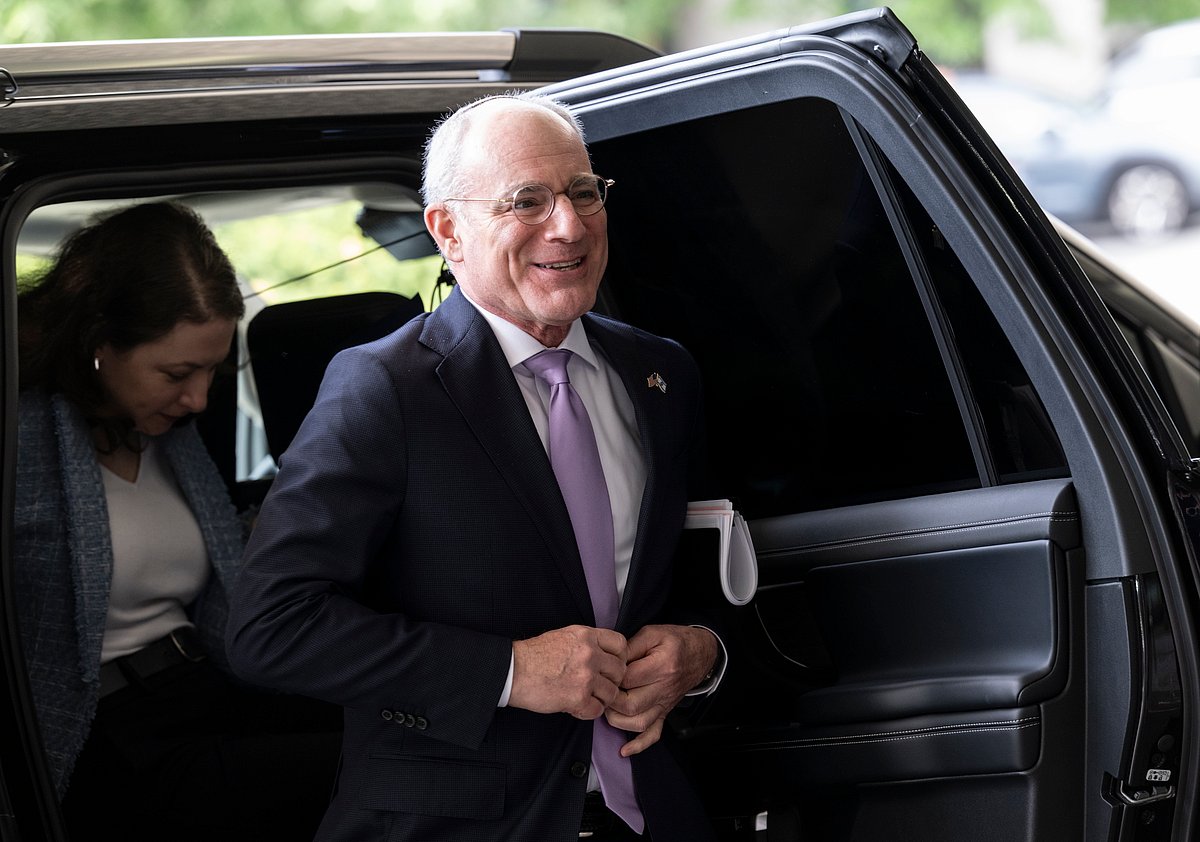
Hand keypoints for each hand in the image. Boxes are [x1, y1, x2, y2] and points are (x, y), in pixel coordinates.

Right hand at [509, 625, 628, 719]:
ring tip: (586, 697)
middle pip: (620, 670)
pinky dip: (589, 711)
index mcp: (587, 636)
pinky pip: (597, 710)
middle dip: (611, 680)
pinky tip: (577, 706)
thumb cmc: (534, 655)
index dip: (620, 657)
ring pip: (612, 693)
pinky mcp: (578, 698)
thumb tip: (605, 653)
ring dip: (601, 698)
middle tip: (598, 685)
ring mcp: (585, 677)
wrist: (513, 671)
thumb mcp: (564, 635)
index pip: (621, 644)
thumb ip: (587, 642)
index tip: (611, 665)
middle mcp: (590, 654)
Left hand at [604, 624, 717, 756]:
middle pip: (631, 705)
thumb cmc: (675, 641)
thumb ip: (629, 647)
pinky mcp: (665, 712)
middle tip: (602, 690)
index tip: (603, 671)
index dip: (611, 677)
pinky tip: (624, 750)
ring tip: (608, 708)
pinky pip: (654, 734)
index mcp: (662, 666)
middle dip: (611, 701)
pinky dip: (639, 745)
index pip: (628, 679)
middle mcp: (664, 689)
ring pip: (639, 723)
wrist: (699, 653)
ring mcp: (665, 704)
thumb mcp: (652, 633)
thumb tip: (610, 661)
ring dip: (618, 720)